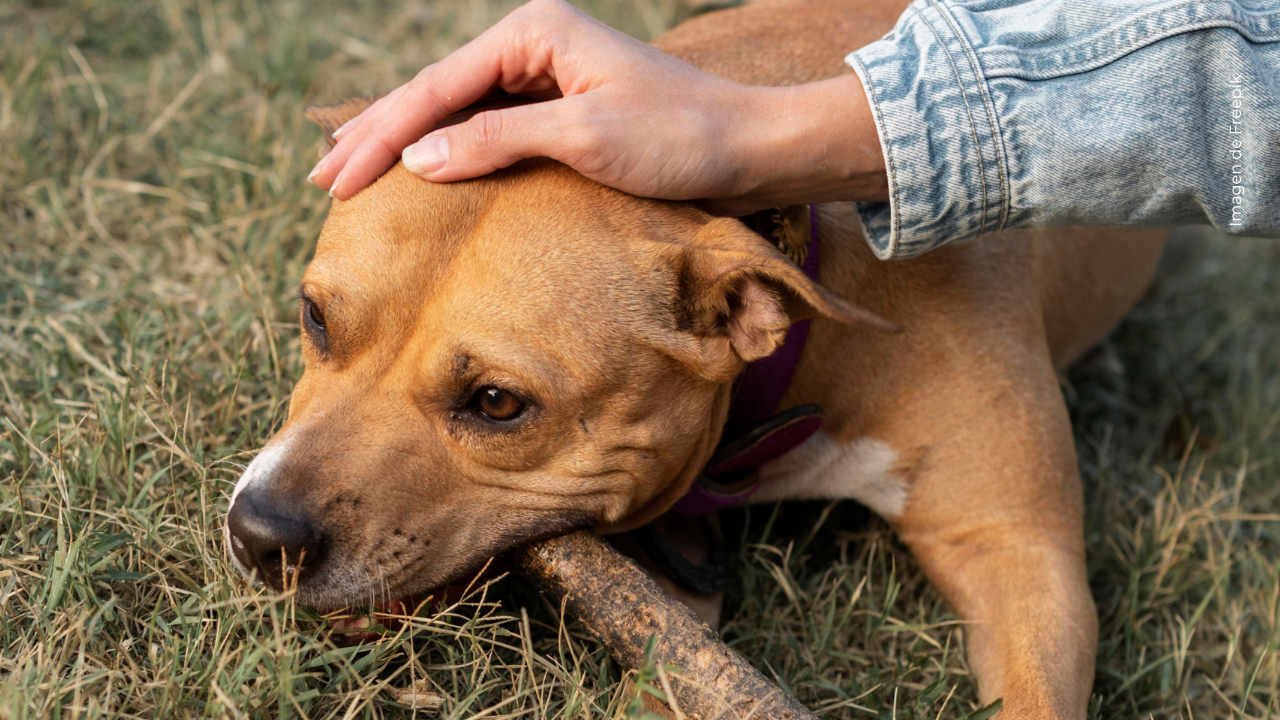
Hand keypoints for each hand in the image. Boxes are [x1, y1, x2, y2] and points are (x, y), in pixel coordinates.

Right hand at [309, 0, 886, 212]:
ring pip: (455, 106)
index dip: (383, 135)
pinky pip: (485, 121)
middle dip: (378, 135)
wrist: (748, 146)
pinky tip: (418, 166)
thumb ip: (497, 140)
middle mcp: (533, 41)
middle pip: (436, 90)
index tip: (337, 177)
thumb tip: (418, 156)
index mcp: (533, 32)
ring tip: (349, 169)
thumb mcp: (584, 139)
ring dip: (404, 141)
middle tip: (322, 177)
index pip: (438, 87)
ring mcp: (546, 71)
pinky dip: (446, 146)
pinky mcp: (559, 102)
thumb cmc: (679, 138)